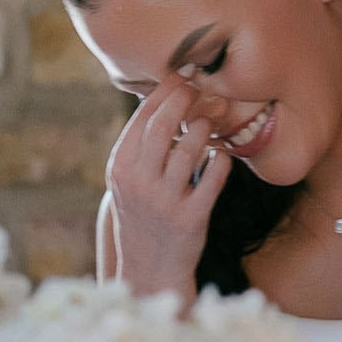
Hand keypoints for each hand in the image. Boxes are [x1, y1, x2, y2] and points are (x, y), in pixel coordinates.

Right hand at [104, 78, 230, 299]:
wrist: (149, 269)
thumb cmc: (144, 212)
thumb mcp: (129, 180)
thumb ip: (142, 144)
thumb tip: (161, 95)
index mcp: (120, 167)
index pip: (143, 117)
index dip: (166, 90)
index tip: (184, 73)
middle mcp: (138, 182)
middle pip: (164, 125)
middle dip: (186, 98)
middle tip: (203, 86)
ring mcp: (164, 200)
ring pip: (192, 146)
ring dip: (207, 126)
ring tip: (213, 119)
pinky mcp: (191, 216)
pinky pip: (215, 174)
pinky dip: (222, 158)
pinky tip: (222, 153)